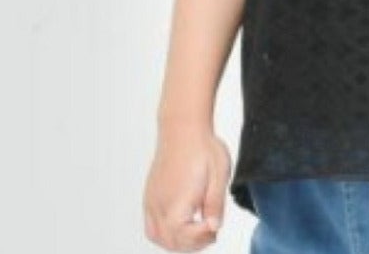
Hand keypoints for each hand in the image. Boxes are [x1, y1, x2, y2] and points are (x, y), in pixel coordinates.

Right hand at [143, 120, 231, 251]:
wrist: (183, 126)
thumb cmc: (202, 147)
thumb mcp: (219, 174)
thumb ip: (215, 204)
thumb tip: (214, 227)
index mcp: (177, 201)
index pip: (184, 238)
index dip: (202, 238)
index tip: (215, 227)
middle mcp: (159, 204)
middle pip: (171, 241)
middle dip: (192, 243)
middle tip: (210, 231)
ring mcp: (151, 200)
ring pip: (158, 236)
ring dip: (177, 241)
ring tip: (197, 230)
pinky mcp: (149, 194)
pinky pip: (151, 225)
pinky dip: (165, 232)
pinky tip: (181, 222)